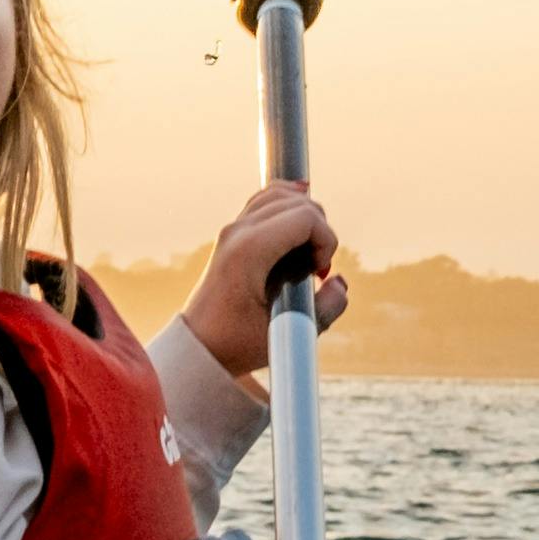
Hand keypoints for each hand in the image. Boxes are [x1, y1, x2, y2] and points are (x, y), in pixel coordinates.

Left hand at [178, 181, 343, 370]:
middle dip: (320, 230)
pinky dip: (287, 202)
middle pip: (297, 202)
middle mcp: (238, 231)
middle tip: (316, 269)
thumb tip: (339, 281)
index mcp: (249, 250)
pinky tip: (301, 209)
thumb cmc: (238, 343)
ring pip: (281, 194)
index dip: (326, 240)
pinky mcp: (233, 233)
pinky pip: (265, 200)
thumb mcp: (289, 333)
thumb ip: (326, 308)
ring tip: (310, 251)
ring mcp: (233, 228)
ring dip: (306, 216)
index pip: (305, 217)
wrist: (200, 345)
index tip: (320, 273)